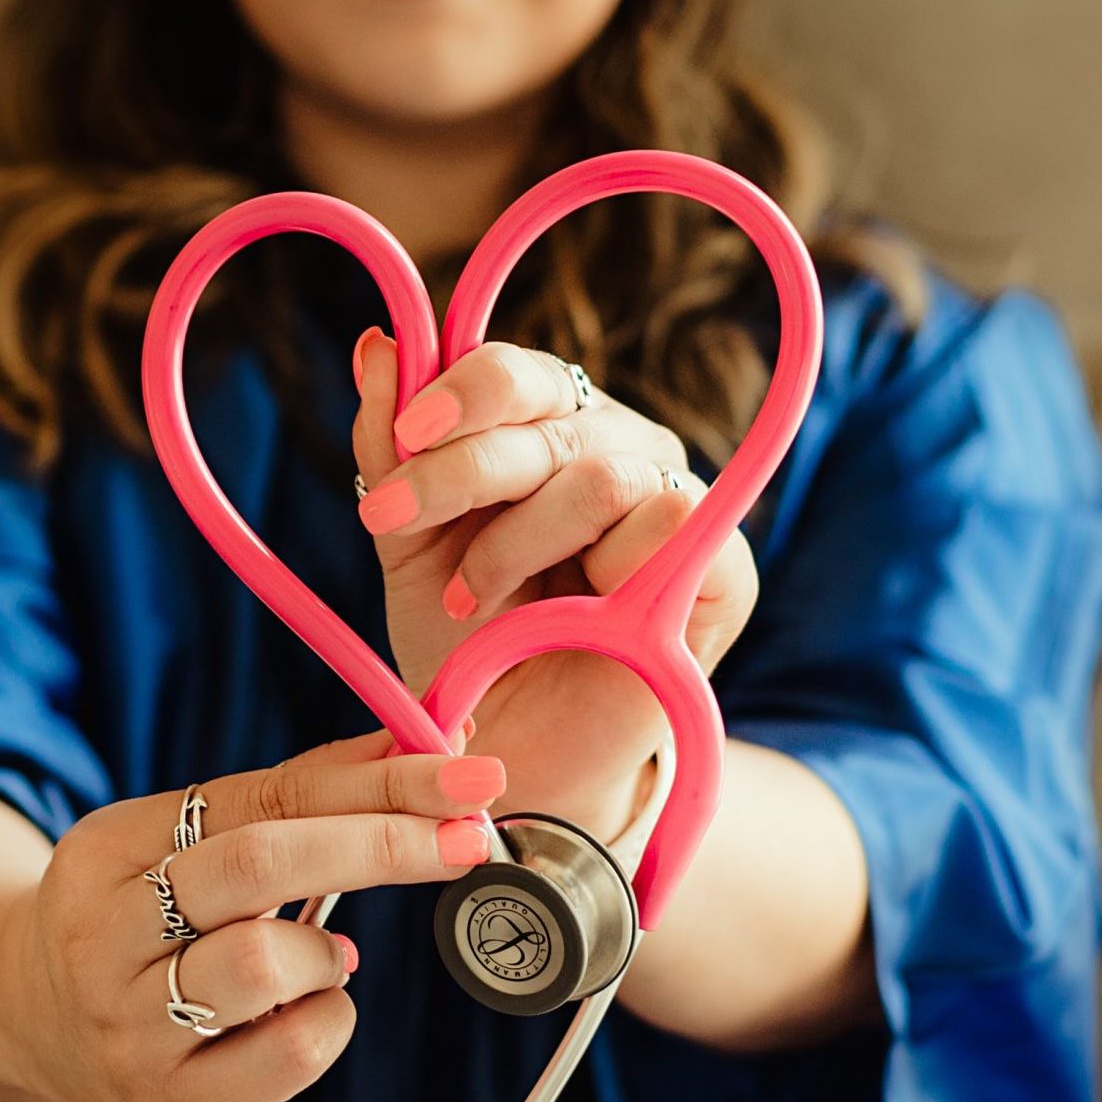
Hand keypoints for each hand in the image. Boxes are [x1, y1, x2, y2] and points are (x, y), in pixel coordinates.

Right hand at [0, 730, 507, 1101]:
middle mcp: (102, 936)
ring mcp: (126, 1028)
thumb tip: (422, 746)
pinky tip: (309, 1010)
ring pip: (263, 965)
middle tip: (468, 838)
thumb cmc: (143, 918)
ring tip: (324, 957)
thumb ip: (295, 797)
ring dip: (327, 953)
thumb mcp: (185, 842)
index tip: (466, 774)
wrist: (28, 1021)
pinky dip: (327, 1020)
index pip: (259, 798)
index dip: (374, 783)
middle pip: (257, 865)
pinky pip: (285, 1057)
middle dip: (381, 844)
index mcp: (108, 849)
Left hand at [349, 331, 757, 840]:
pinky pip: (672, 523)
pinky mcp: (723, 569)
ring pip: (602, 473)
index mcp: (548, 428)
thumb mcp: (409, 546)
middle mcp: (617, 448)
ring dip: (517, 541)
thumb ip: (391, 450)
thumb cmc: (468, 647)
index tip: (402, 439)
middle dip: (460, 469)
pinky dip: (600, 570)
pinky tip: (563, 617)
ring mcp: (675, 502)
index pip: (516, 372)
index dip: (460, 391)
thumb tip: (378, 345)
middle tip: (392, 521)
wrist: (512, 756)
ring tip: (471, 600)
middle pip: (550, 414)